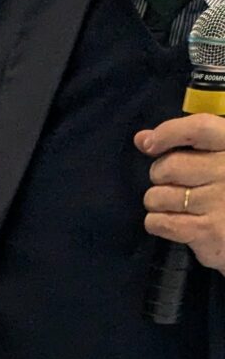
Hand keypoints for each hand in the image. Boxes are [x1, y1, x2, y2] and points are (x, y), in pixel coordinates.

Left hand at [139, 114, 224, 274]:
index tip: (150, 144)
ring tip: (172, 204)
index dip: (168, 133)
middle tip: (170, 183)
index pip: (198, 128)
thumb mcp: (220, 159)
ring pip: (158, 196)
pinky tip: (170, 221)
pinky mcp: (207, 231)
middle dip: (158, 175)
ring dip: (156, 201)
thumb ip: (186, 143)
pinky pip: (159, 222)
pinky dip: (156, 222)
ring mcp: (218, 201)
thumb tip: (141, 139)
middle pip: (169, 166)